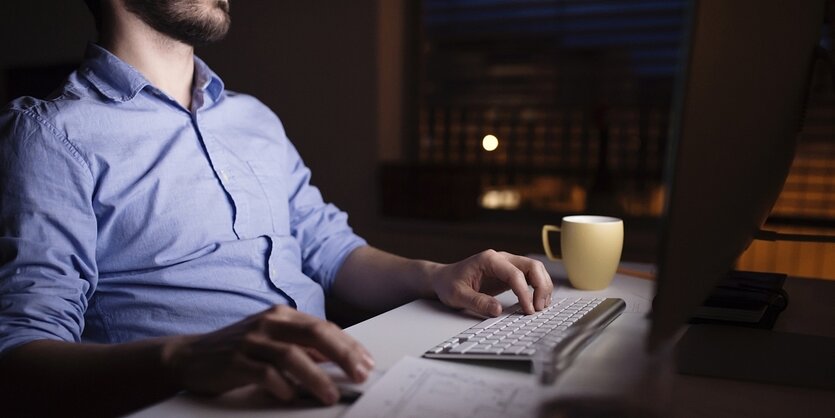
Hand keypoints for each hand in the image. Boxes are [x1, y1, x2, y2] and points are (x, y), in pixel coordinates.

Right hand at [163, 305, 374, 404]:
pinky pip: (264, 373)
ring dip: (315, 377)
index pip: (324, 327)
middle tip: (359, 375)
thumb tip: (338, 360)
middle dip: (342, 355)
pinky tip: (291, 396)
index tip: (366, 363)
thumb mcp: (273, 342)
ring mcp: (251, 340)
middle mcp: (268, 322)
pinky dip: (281, 385)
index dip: (349, 346)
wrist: (189, 356)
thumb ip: (302, 347)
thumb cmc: (238, 351)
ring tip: (331, 394)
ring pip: (291, 355)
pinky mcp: (234, 361)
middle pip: (314, 335)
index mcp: (282, 315)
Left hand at [430, 250, 552, 316]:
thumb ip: (477, 302)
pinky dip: (538, 288)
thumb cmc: (449, 284)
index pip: (515, 274)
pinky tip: (537, 302)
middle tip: (539, 308)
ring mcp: (507, 264)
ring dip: (542, 286)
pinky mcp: (509, 273)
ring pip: (535, 269)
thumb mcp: (457, 295)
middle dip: (541, 286)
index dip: (525, 292)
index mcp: (489, 260)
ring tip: (541, 306)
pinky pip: (530, 277)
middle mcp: (501, 258)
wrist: (443, 278)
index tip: (528, 310)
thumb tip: (498, 310)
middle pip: (532, 266)